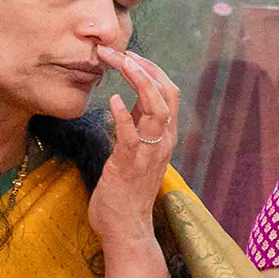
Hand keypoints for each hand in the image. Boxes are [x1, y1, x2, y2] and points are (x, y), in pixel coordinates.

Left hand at [85, 49, 181, 236]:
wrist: (126, 226)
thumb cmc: (125, 190)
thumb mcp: (133, 150)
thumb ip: (135, 126)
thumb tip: (126, 100)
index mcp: (165, 136)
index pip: (167, 92)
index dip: (150, 69)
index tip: (128, 54)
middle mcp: (163, 141)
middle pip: (166, 93)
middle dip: (144, 67)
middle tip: (120, 51)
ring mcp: (149, 152)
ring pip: (156, 108)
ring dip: (138, 81)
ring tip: (120, 63)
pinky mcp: (130, 164)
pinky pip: (130, 134)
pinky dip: (122, 114)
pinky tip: (111, 98)